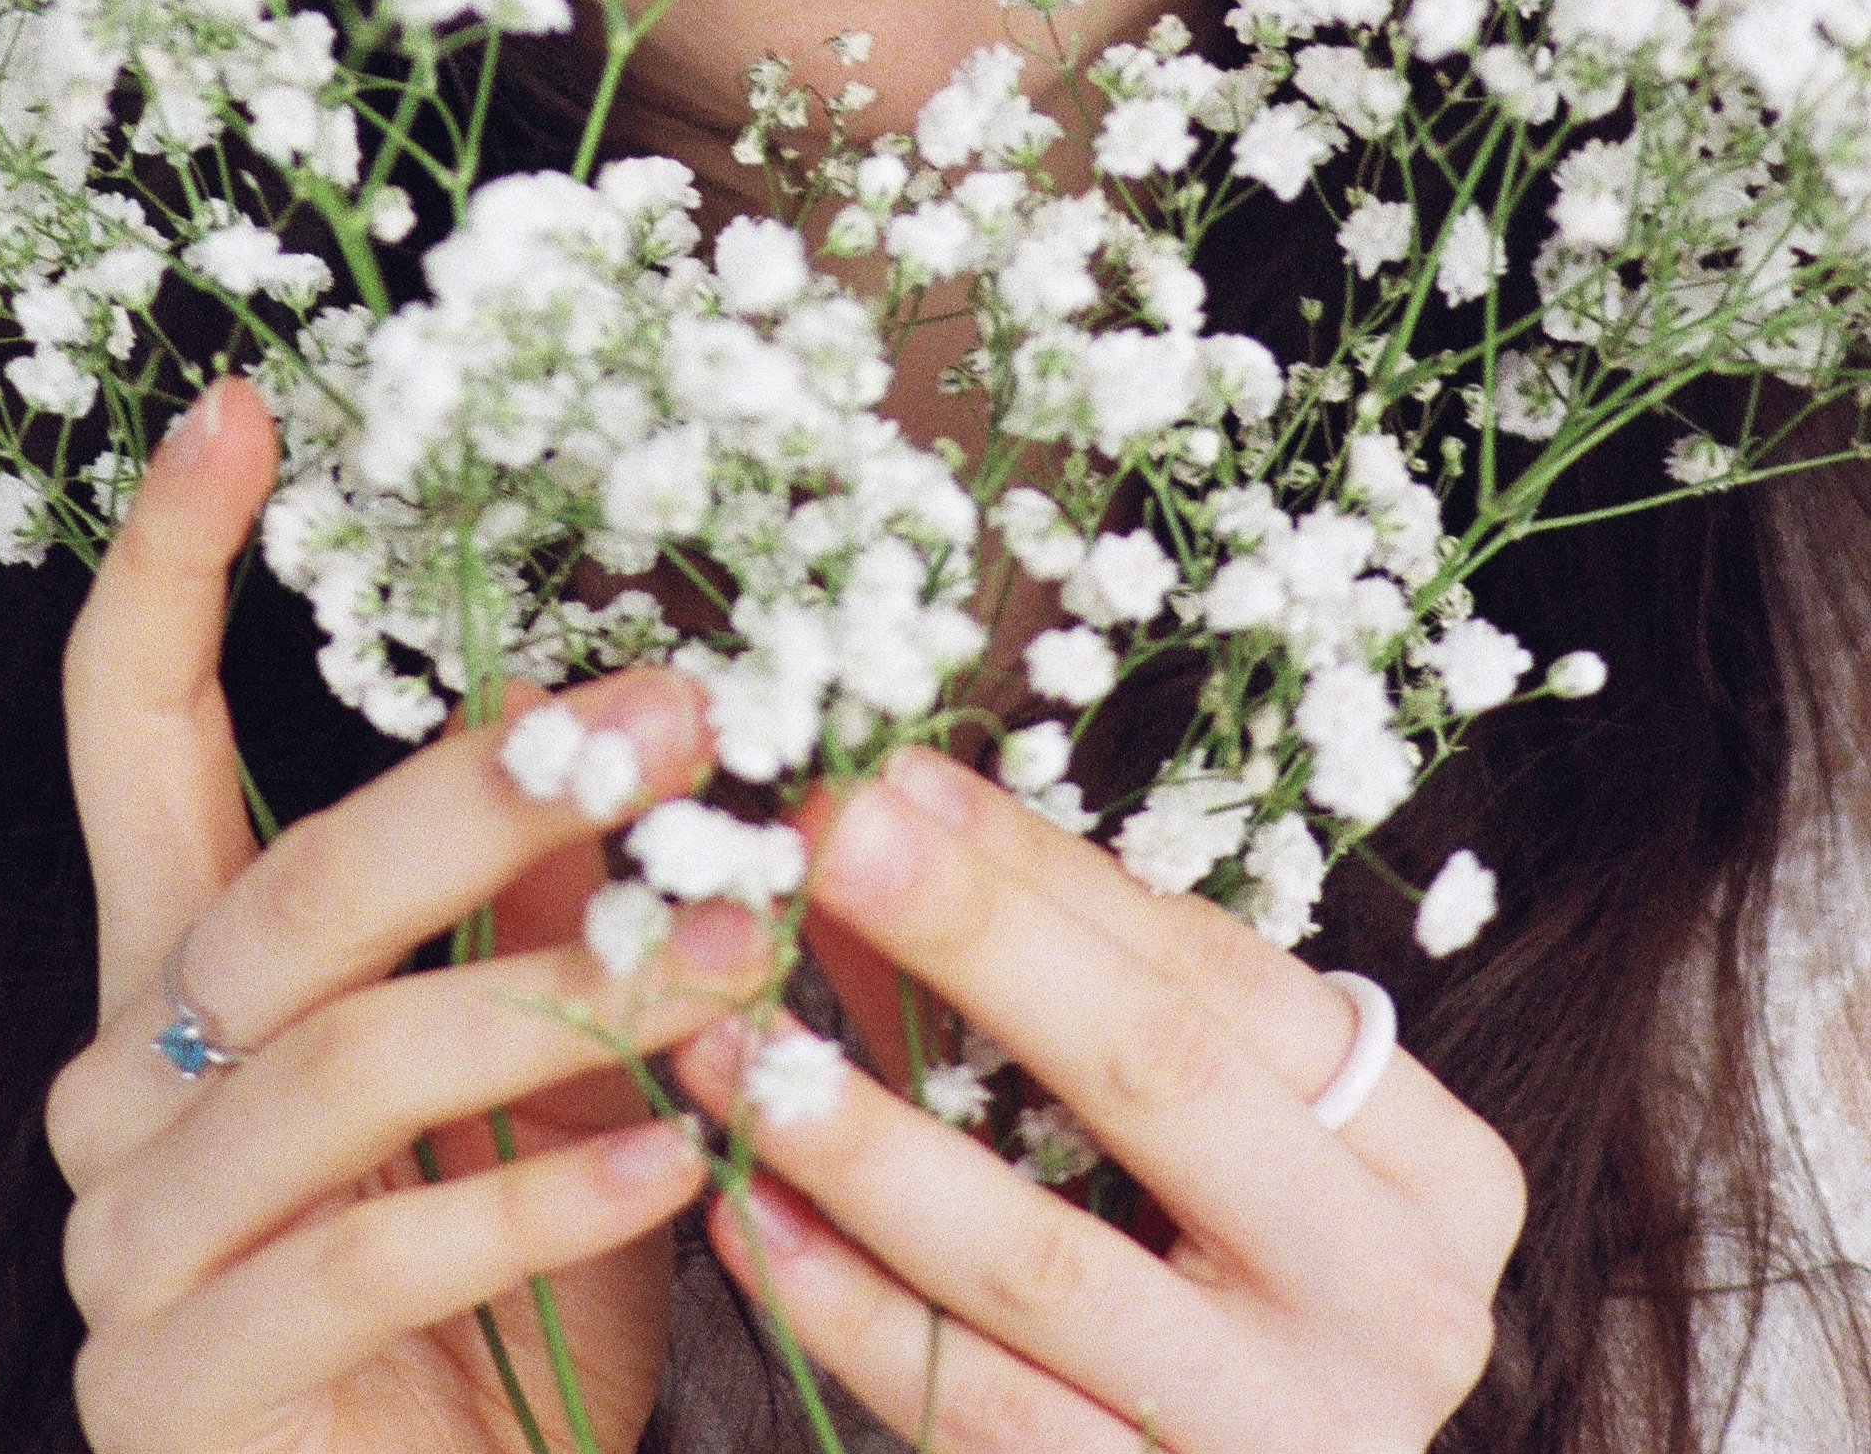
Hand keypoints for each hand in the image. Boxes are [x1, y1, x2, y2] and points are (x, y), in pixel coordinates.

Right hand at [46, 380, 764, 1453]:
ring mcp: (124, 1245)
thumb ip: (556, 903)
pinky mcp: (169, 1392)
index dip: (167, 560)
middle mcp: (119, 1080)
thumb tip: (653, 729)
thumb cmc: (512, 1296)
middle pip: (280, 887)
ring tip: (735, 964)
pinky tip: (681, 1166)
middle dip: (485, 792)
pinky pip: (364, 1263)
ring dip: (556, 1003)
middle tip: (685, 716)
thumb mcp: (552, 1069)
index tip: (236, 401)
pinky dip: (537, 1205)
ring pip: (335, 1069)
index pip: (126, 726)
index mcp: (180, 968)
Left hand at [675, 746, 1525, 1453]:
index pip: (1220, 974)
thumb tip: (876, 813)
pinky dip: (847, 1307)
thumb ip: (1048, 977)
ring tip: (732, 1041)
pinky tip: (745, 1213)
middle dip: (973, 939)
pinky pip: (980, 1413)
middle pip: (1156, 1077)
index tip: (894, 776)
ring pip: (1042, 1261)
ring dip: (861, 1135)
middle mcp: (1395, 1304)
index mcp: (1433, 1170)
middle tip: (823, 835)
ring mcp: (1284, 1437)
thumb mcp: (1194, 1123)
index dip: (1046, 867)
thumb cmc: (1235, 1279)